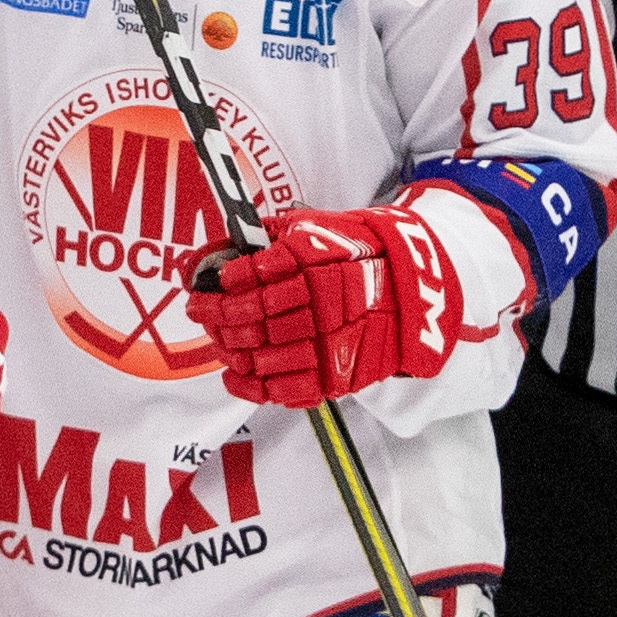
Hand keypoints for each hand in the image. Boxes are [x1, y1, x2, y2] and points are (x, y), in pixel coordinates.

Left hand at [185, 201, 454, 406]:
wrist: (416, 292)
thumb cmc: (361, 256)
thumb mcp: (320, 228)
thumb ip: (274, 235)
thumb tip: (225, 245)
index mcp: (315, 260)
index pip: (252, 276)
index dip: (221, 286)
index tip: (205, 286)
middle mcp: (320, 301)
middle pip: (250, 316)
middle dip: (217, 316)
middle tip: (201, 311)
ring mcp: (329, 342)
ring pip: (261, 354)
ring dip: (230, 349)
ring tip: (219, 340)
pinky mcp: (336, 375)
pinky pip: (285, 389)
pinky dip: (252, 387)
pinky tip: (236, 375)